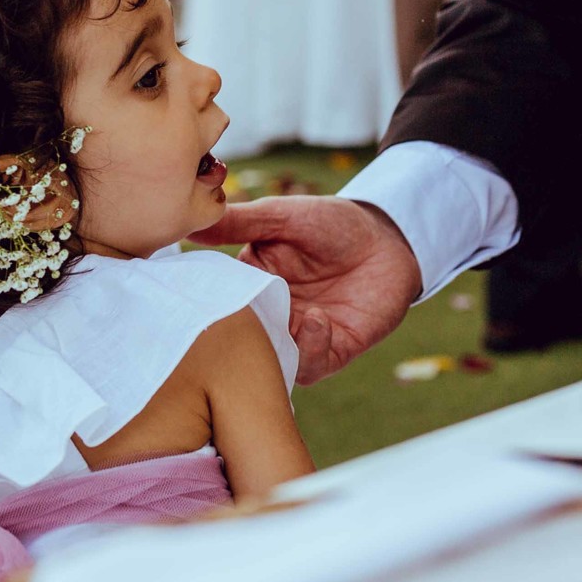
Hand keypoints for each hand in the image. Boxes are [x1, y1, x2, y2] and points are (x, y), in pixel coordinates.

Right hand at [193, 195, 420, 384]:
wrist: (390, 239)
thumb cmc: (334, 224)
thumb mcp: (283, 216)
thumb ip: (240, 223)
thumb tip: (191, 224)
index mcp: (251, 284)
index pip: (218, 302)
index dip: (207, 303)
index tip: (194, 300)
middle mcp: (271, 316)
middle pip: (239, 341)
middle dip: (233, 338)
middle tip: (232, 325)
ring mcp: (299, 337)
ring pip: (270, 361)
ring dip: (274, 345)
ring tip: (286, 316)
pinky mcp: (331, 352)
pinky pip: (310, 365)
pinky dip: (310, 347)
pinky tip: (318, 319)